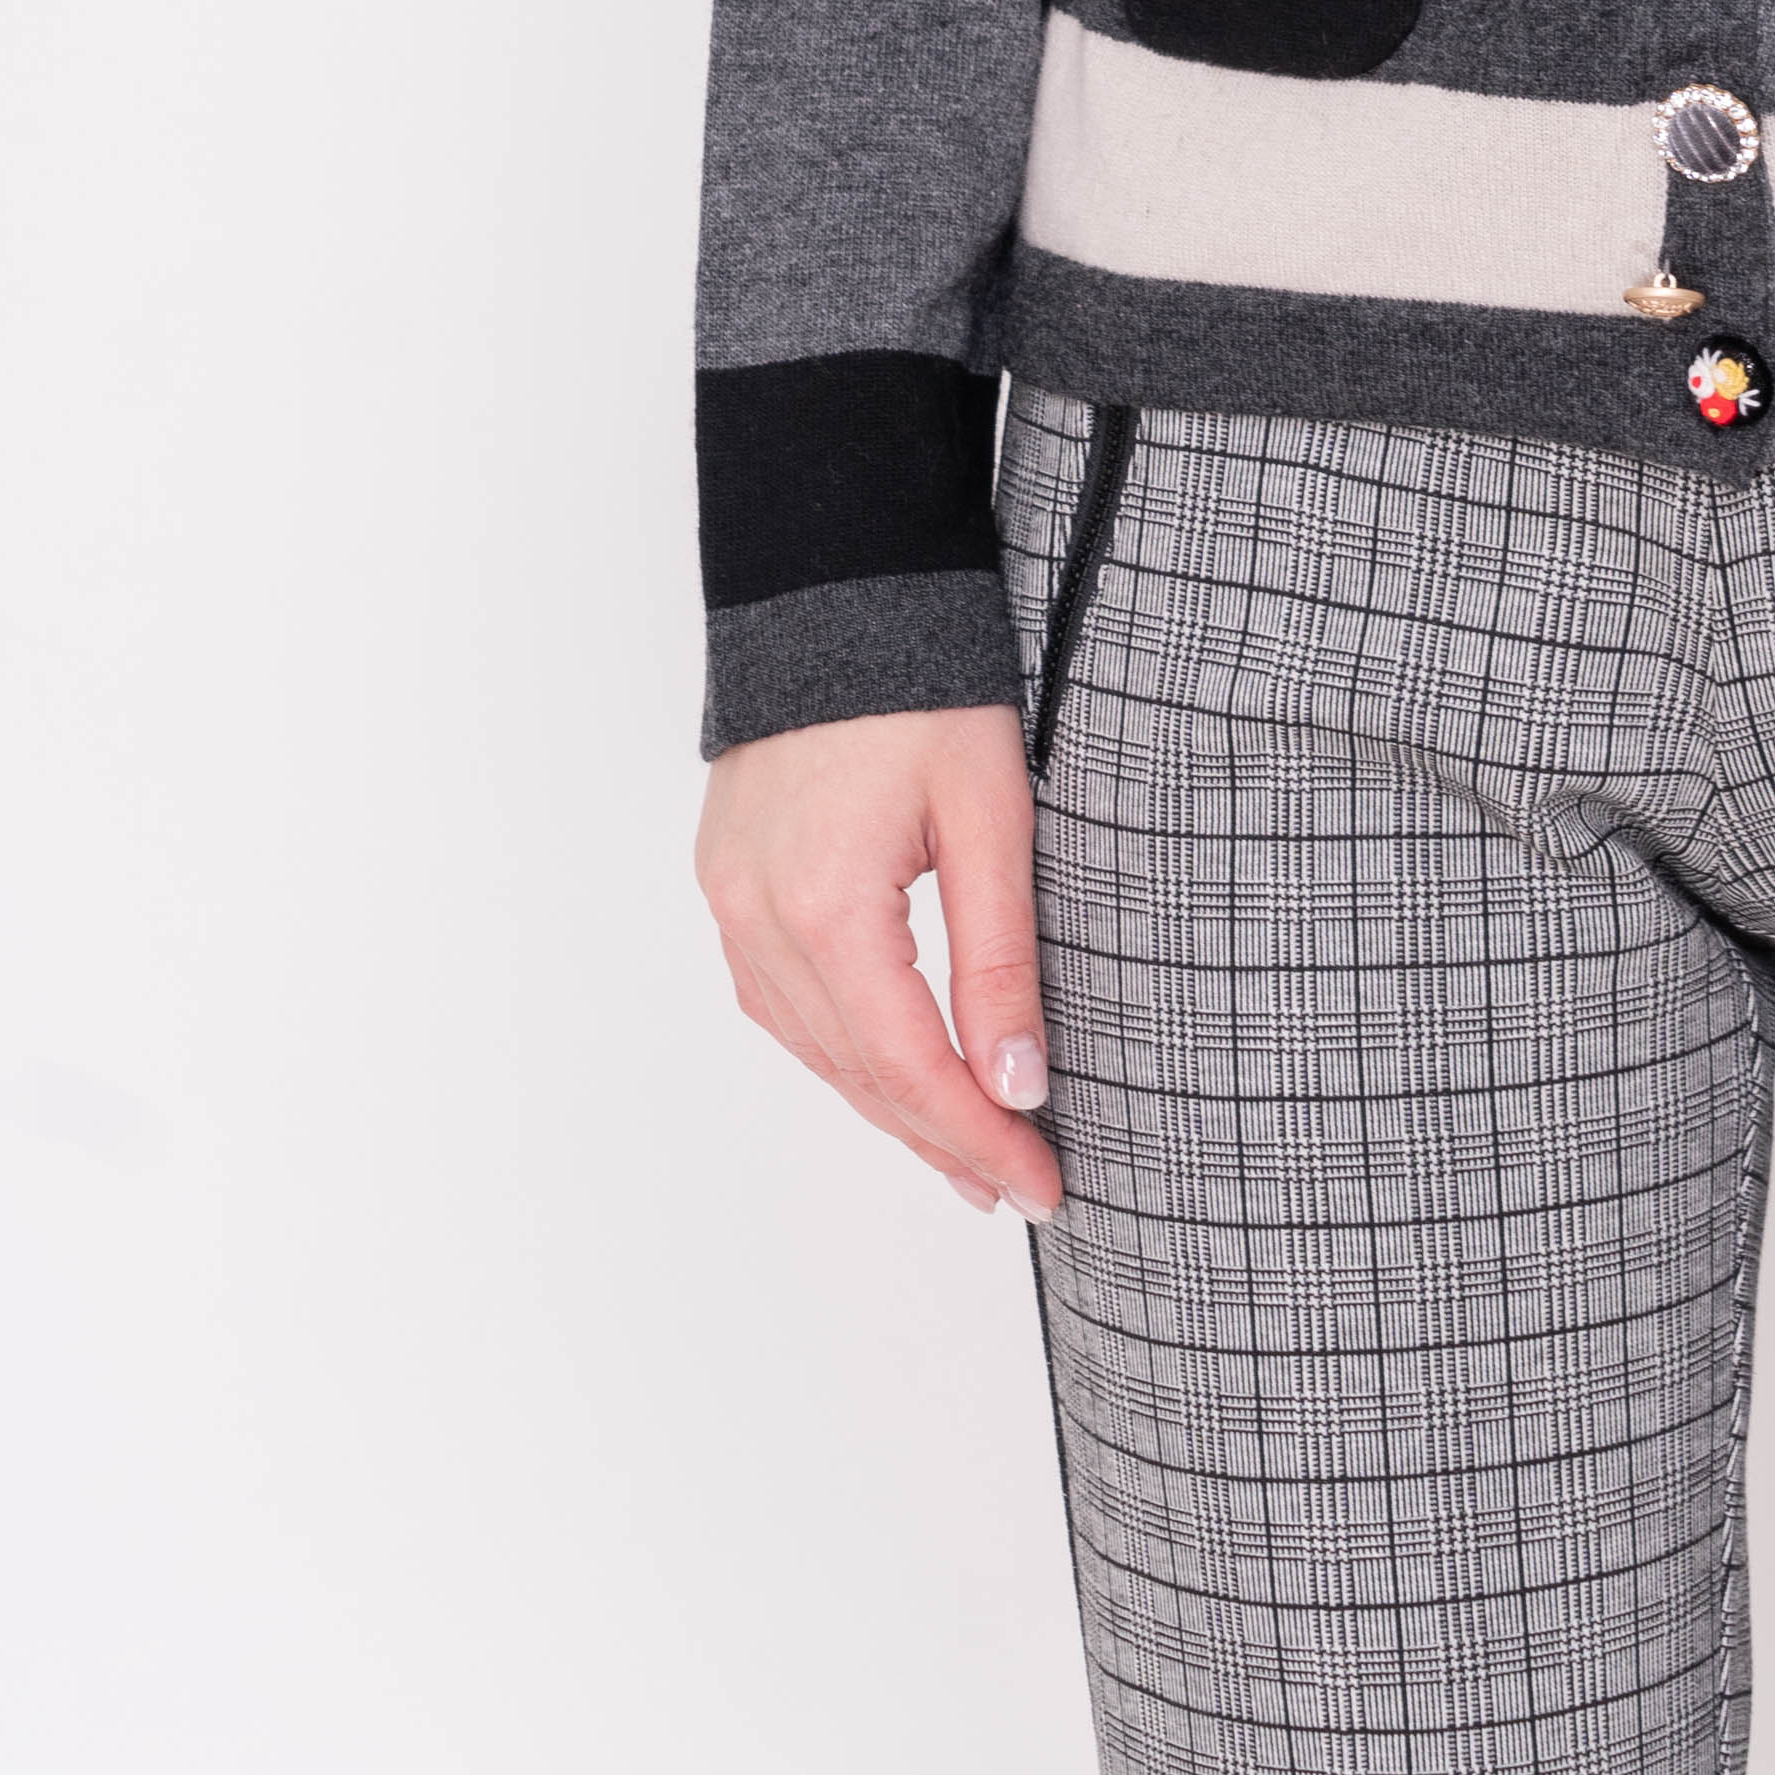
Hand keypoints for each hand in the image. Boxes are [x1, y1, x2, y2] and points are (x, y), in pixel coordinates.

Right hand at [695, 704, 1061, 1218]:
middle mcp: (760, 921)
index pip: (912, 1068)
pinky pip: (783, 1003)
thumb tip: (1021, 1082)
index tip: (1043, 1182)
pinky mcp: (731, 883)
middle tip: (1016, 1186)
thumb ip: (1001, 957)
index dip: (981, 1136)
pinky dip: (843, 1049)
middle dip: (943, 1139)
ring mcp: (733, 904)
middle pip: (858, 1073)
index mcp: (826, 909)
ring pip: (815, 1048)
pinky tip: (889, 1072)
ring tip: (965, 1150)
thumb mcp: (991, 815)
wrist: (837, 588)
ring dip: (890, 1105)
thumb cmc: (925, 685)